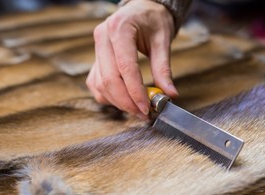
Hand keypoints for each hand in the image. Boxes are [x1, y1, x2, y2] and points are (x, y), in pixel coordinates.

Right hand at [86, 0, 177, 118]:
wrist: (141, 9)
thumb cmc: (152, 20)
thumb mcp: (163, 40)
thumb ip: (164, 69)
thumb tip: (170, 95)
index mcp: (119, 29)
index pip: (125, 68)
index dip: (135, 92)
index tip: (146, 109)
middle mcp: (102, 37)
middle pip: (109, 79)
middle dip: (126, 102)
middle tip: (143, 114)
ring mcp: (96, 48)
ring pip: (101, 85)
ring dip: (118, 102)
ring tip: (137, 109)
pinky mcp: (95, 59)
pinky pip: (96, 84)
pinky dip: (109, 96)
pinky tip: (124, 100)